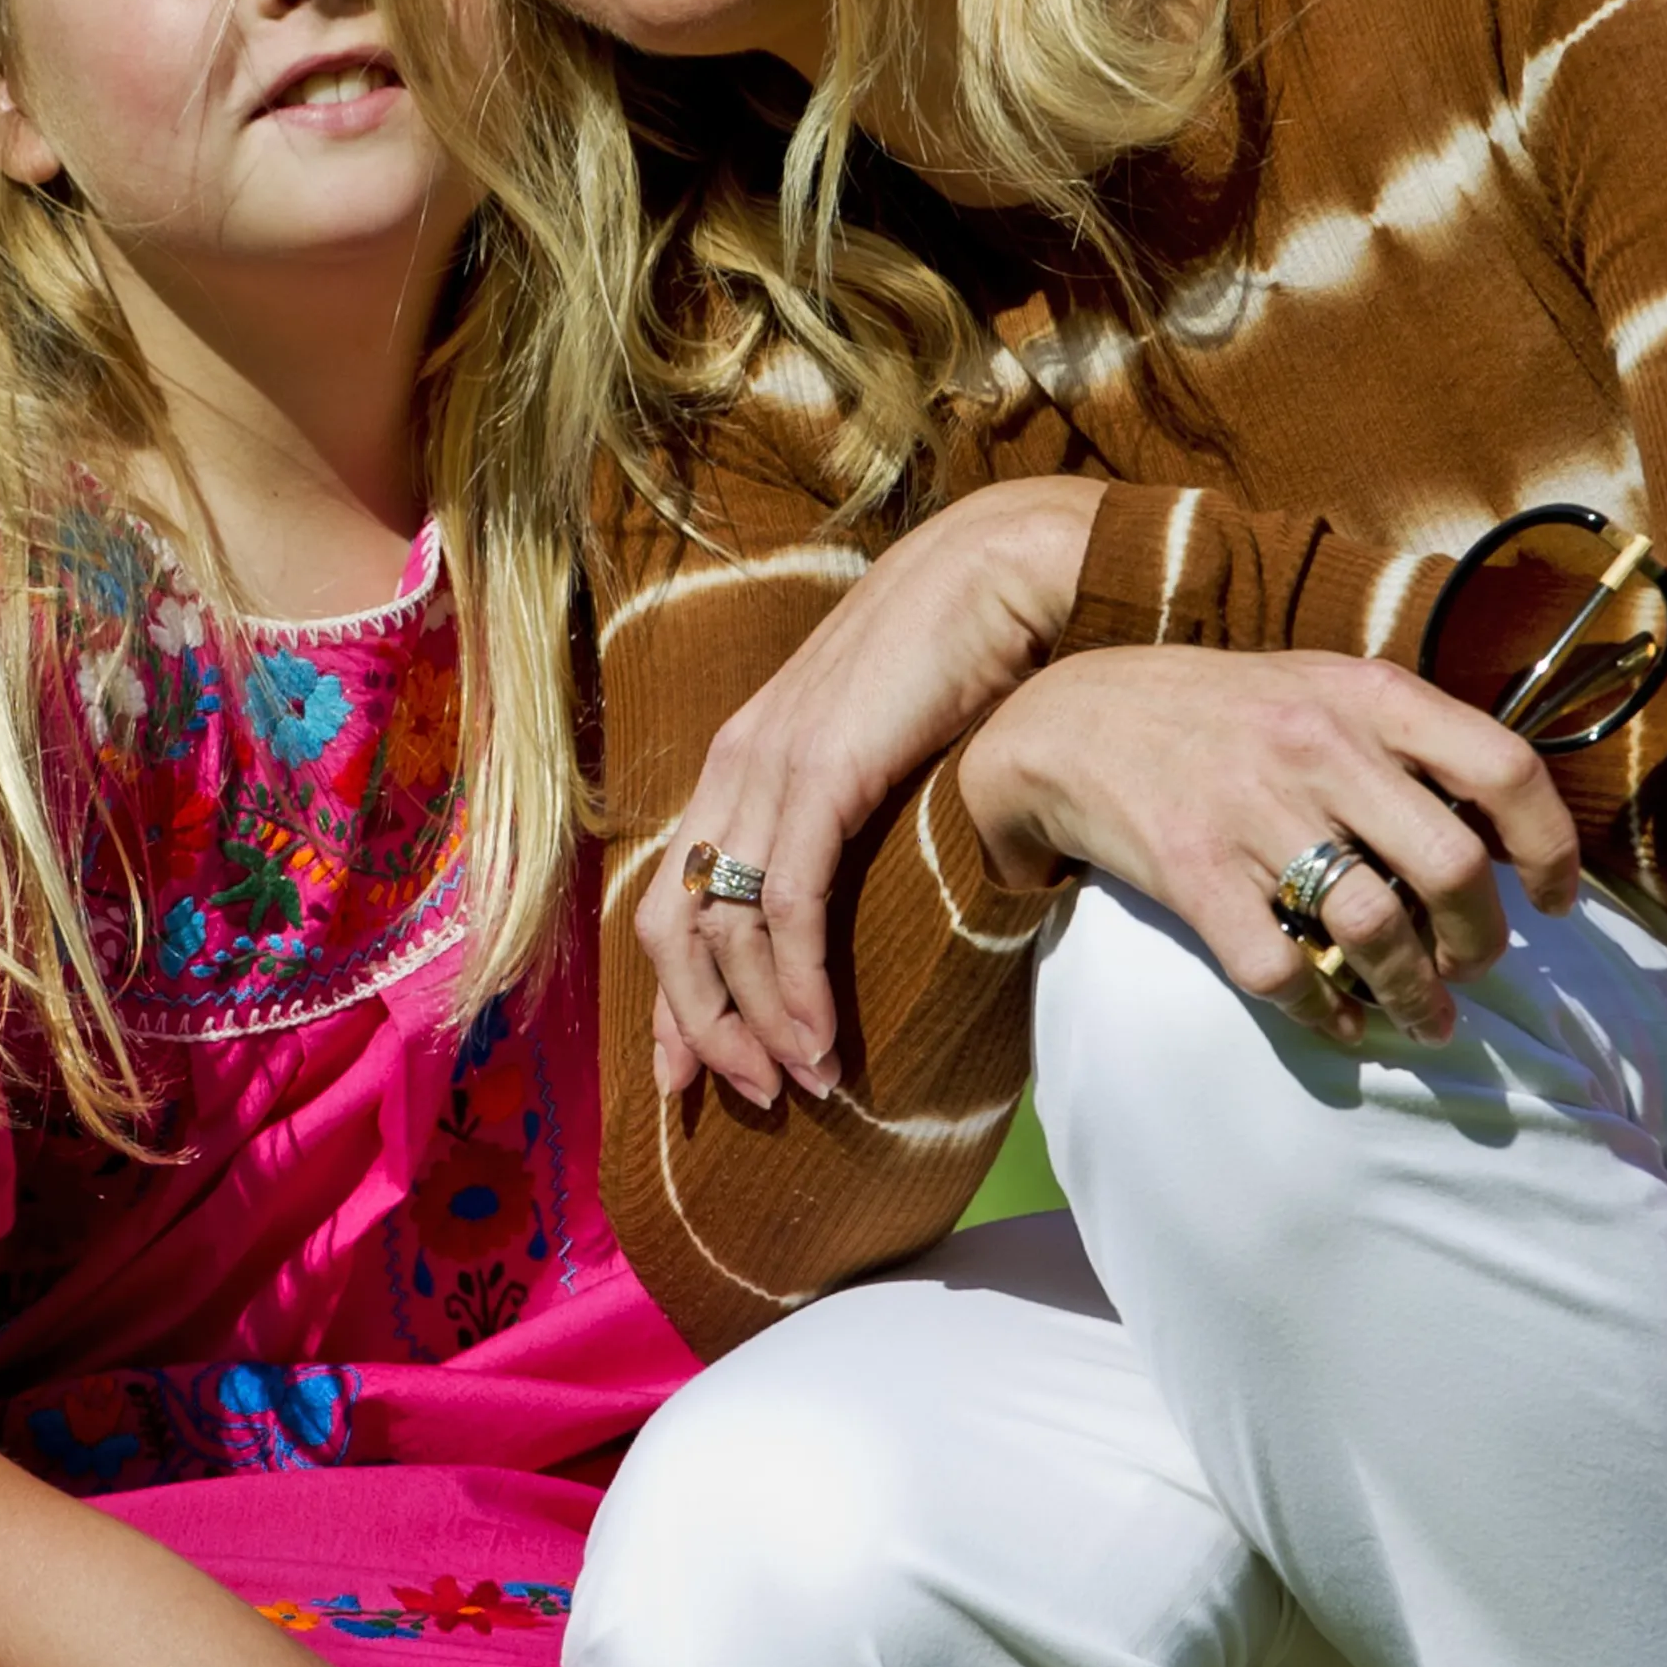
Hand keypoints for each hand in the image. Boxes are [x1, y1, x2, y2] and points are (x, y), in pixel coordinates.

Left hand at [636, 478, 1101, 1106]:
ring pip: (727, 930)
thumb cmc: (959, 652)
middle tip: (749, 1097)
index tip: (687, 1074)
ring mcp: (771, 764)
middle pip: (674, 926)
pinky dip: (798, 985)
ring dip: (759, 1023)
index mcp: (742, 754)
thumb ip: (849, 799)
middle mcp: (736, 761)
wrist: (996, 570)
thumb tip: (863, 873)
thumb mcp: (878, 738)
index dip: (673, 995)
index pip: (670, 894)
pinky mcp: (821, 772)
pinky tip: (823, 1037)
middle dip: (703, 1027)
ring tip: (802, 1083)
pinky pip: (789, 907)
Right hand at [957, 646, 1581, 1043]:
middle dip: (1481, 941)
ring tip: (1425, 1017)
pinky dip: (1324, 1013)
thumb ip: (1411, 740)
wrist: (1077, 715)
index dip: (1551, 846)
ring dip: (1415, 995)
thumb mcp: (1327, 686)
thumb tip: (1506, 829)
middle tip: (1475, 967)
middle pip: (1452, 868)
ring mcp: (1255, 810)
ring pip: (1376, 930)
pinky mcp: (1193, 872)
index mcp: (1371, 695)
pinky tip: (1338, 1019)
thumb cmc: (1229, 711)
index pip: (1504, 768)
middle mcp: (1321, 747)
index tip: (1554, 900)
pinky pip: (1281, 971)